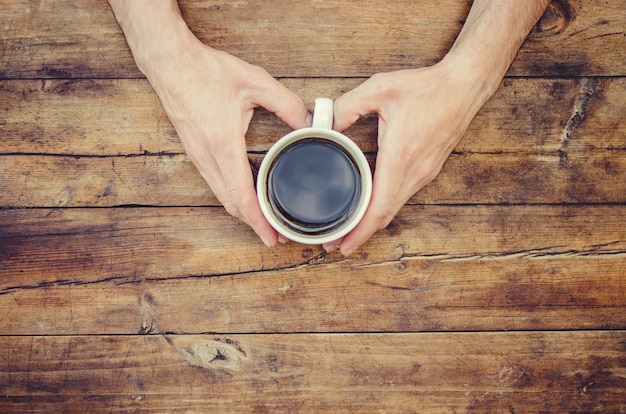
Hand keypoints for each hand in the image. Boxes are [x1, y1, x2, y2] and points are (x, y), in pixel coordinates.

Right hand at [143, 37, 309, 246]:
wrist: (170, 63)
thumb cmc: (207, 71)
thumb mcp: (255, 81)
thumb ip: (287, 103)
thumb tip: (310, 122)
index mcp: (223, 144)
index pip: (241, 194)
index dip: (258, 220)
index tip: (272, 237)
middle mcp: (207, 156)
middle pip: (230, 203)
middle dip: (253, 224)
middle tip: (275, 235)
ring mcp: (198, 156)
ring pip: (221, 196)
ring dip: (242, 211)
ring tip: (264, 220)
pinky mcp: (195, 151)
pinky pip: (215, 183)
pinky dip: (232, 196)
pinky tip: (246, 195)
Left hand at [327, 58, 491, 255]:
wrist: (465, 86)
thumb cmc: (426, 87)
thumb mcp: (379, 87)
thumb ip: (346, 106)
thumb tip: (322, 124)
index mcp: (401, 155)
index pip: (380, 205)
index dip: (360, 230)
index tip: (342, 245)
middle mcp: (415, 171)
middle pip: (386, 215)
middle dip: (360, 233)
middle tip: (334, 243)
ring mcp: (425, 173)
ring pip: (395, 207)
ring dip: (372, 222)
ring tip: (348, 228)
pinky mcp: (429, 170)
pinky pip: (403, 196)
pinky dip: (384, 208)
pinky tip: (370, 207)